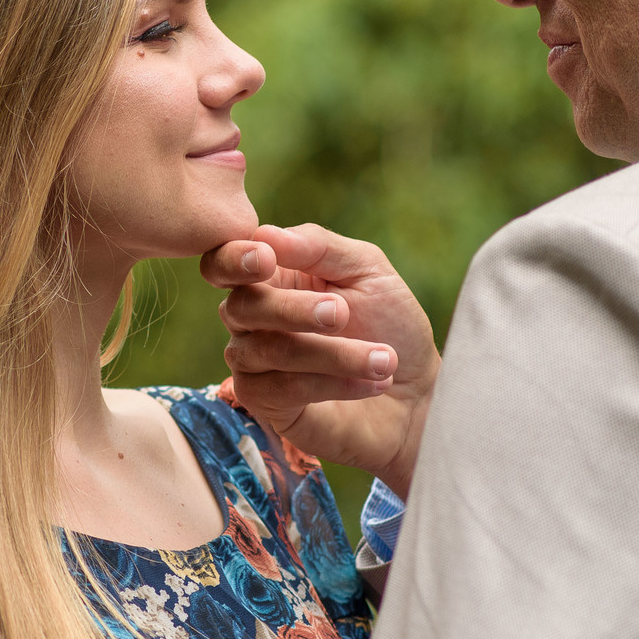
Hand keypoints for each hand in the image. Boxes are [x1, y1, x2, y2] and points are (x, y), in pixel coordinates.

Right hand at [200, 223, 439, 494]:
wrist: (415, 393)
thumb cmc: (389, 324)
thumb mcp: (367, 271)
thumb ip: (320, 247)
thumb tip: (265, 234)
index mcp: (270, 277)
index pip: (224, 262)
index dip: (234, 259)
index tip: (266, 258)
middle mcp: (251, 319)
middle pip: (242, 307)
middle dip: (294, 309)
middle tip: (342, 313)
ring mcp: (253, 363)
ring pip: (268, 351)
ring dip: (333, 353)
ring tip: (384, 359)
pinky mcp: (266, 404)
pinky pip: (282, 390)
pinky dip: (334, 383)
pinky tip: (374, 382)